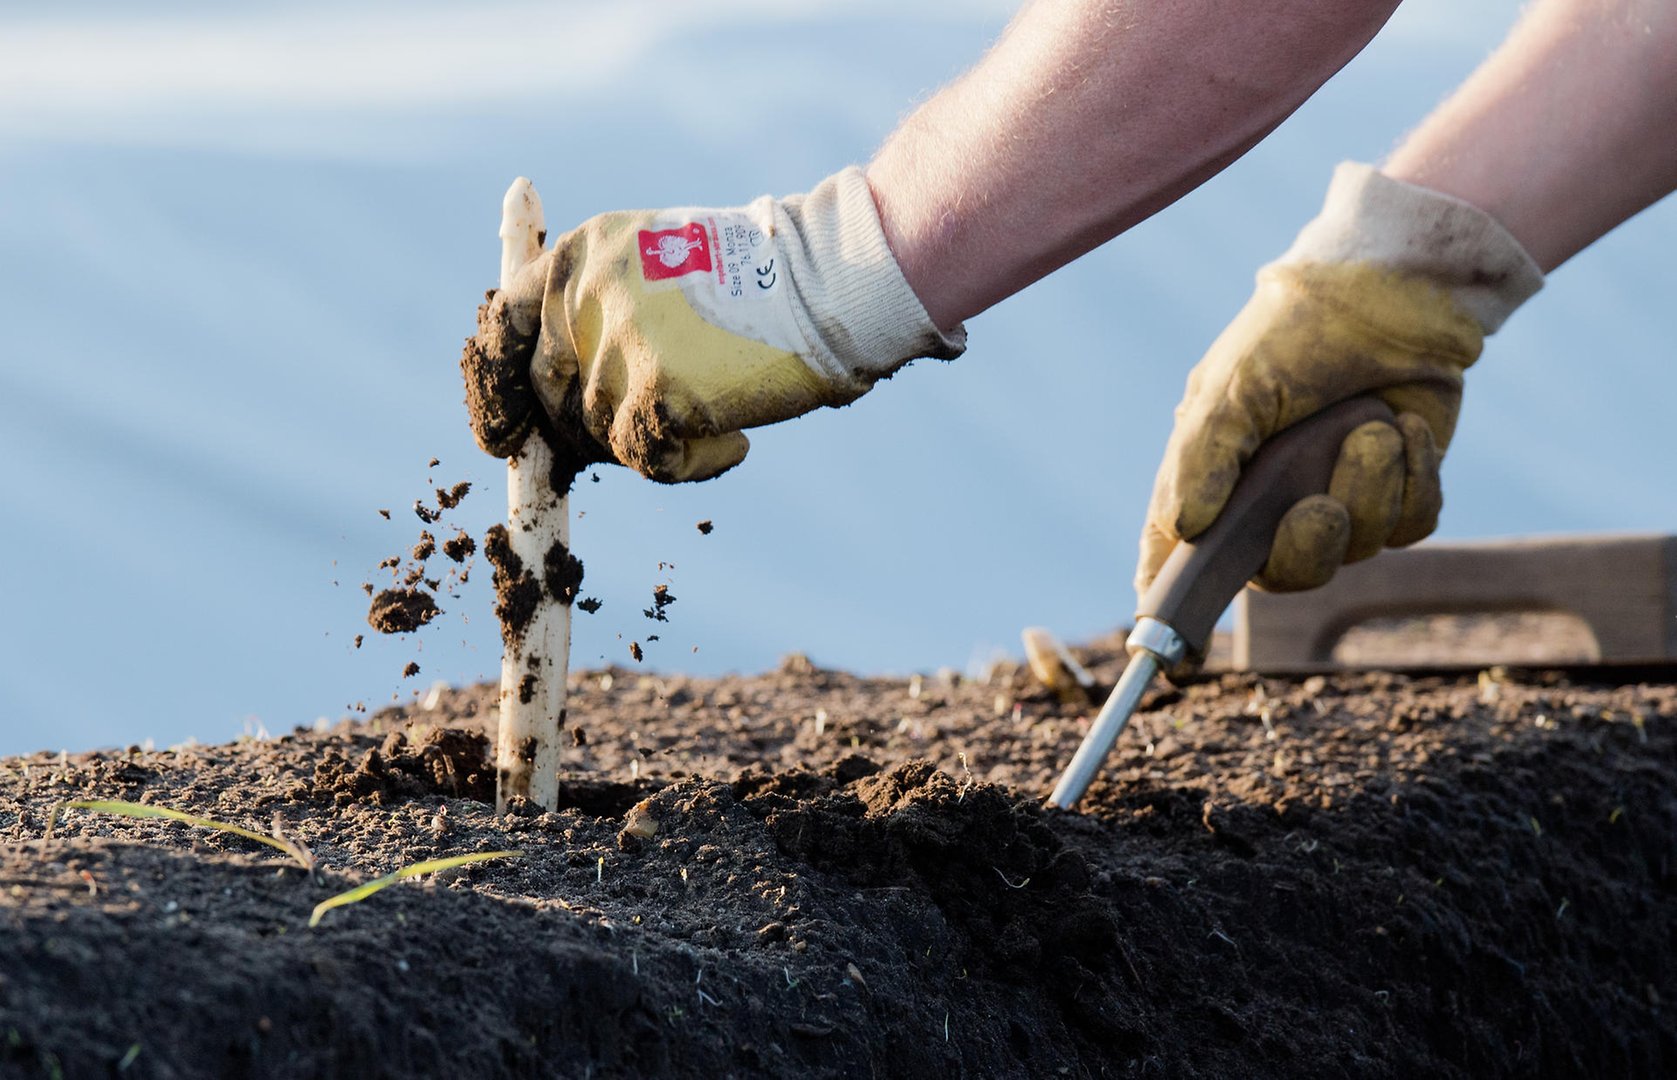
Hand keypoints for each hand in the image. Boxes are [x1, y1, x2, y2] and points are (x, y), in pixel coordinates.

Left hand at [460, 167, 962, 481]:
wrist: (826, 281)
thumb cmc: (757, 282)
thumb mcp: (657, 266)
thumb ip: (602, 314)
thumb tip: (559, 405)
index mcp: (580, 257)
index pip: (505, 325)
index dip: (497, 391)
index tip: (502, 438)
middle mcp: (585, 296)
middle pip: (553, 397)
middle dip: (592, 432)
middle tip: (661, 429)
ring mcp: (616, 344)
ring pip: (602, 436)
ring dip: (657, 445)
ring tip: (720, 421)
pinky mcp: (654, 390)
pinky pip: (647, 461)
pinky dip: (691, 465)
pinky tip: (734, 442)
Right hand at [1136, 163, 1542, 595]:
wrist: (1394, 289)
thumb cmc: (1294, 332)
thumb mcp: (1230, 388)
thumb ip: (1202, 459)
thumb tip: (1185, 529)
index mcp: (1212, 480)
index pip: (1179, 560)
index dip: (1173, 608)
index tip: (1174, 658)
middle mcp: (1269, 501)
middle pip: (1278, 578)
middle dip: (1304, 545)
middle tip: (1318, 504)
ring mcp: (1335, 499)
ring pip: (1353, 552)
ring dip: (1366, 489)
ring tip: (1368, 427)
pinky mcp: (1399, 492)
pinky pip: (1408, 527)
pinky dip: (1411, 480)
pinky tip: (1401, 428)